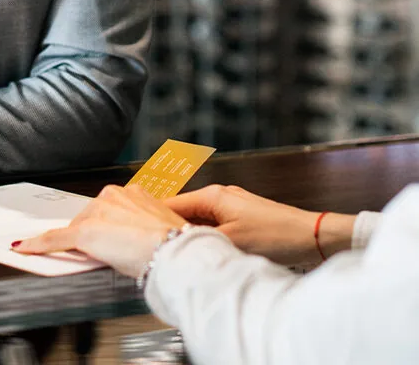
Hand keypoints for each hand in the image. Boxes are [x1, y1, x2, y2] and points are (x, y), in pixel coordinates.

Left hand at [12, 185, 186, 277]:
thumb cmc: (174, 243)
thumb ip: (141, 227)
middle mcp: (113, 195)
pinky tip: (25, 247)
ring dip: (82, 244)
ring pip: (76, 230)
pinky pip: (55, 239)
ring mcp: (98, 213)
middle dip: (94, 236)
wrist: (174, 251)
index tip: (109, 237)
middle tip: (113, 253)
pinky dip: (38, 244)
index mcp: (133, 192)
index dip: (106, 229)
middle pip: (89, 218)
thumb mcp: (159, 228)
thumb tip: (135, 238)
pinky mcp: (84, 232)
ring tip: (107, 258)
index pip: (107, 210)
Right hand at [164, 185, 355, 264]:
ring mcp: (230, 206)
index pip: (170, 203)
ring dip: (188, 234)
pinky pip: (212, 225)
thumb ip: (198, 241)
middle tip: (152, 244)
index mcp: (212, 196)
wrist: (311, 236)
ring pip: (197, 220)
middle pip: (182, 211)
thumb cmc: (276, 235)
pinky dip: (204, 236)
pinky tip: (201, 250)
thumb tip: (173, 246)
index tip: (136, 227)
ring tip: (174, 250)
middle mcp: (219, 196)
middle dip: (168, 227)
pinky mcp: (240, 217)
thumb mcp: (230, 241)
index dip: (152, 217)